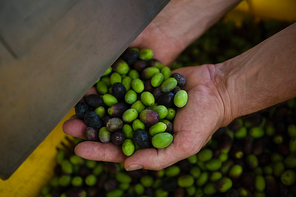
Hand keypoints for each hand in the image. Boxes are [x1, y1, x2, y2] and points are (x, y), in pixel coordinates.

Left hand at [63, 64, 230, 170]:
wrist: (216, 89)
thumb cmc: (204, 120)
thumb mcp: (185, 145)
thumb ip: (157, 158)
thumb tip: (128, 166)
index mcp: (149, 142)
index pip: (120, 150)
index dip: (99, 150)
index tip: (78, 148)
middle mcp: (142, 124)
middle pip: (112, 128)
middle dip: (91, 129)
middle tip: (68, 126)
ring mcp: (142, 104)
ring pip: (114, 107)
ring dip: (95, 108)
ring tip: (75, 106)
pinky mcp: (145, 85)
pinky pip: (124, 87)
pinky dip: (110, 87)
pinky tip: (95, 86)